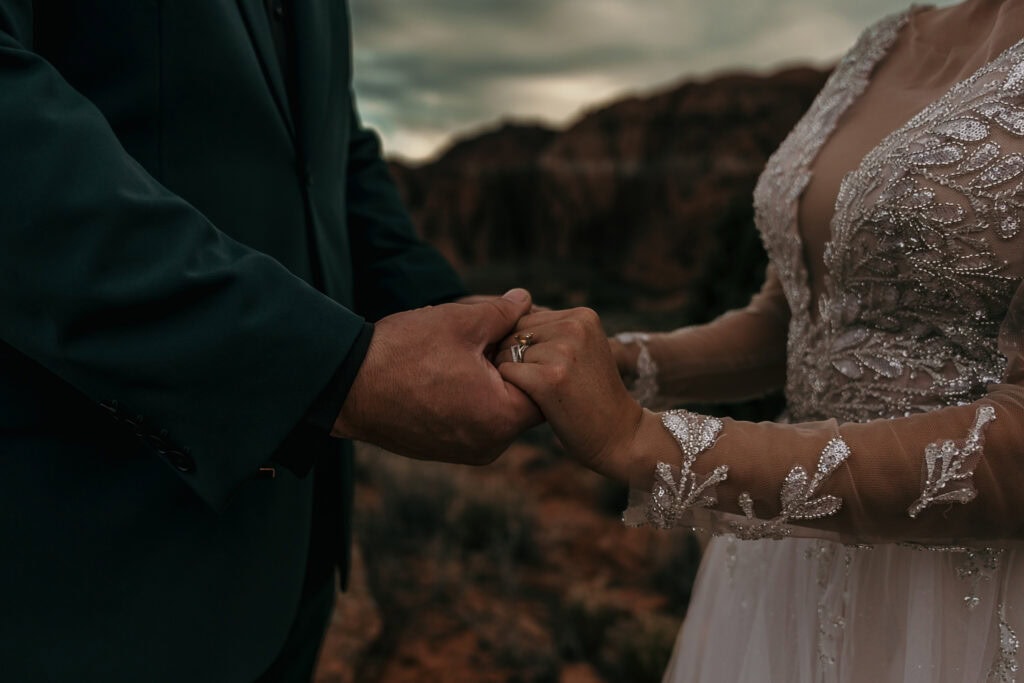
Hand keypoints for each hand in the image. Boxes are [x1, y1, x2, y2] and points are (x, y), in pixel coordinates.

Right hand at [333, 289, 542, 464]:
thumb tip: (526, 300)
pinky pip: (472, 420)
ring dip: (489, 380)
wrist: (344, 385)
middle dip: (512, 364)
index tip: (521, 328)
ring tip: (467, 349)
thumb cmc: (403, 353)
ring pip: (495, 409)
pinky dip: (469, 396)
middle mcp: (488, 445)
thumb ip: (503, 313)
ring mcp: (464, 452)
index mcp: (501, 418)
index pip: (545, 386)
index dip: (536, 351)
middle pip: (521, 399)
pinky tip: (448, 369)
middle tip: (496, 332)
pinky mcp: (442, 450)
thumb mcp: (461, 322)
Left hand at [497, 308, 642, 481]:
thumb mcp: (581, 348)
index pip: (526, 318)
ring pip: (507, 352)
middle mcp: (575, 327)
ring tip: (547, 392)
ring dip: (515, 375)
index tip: (550, 369)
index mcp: (583, 316)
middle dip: (517, 358)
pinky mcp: (549, 378)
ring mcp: (563, 351)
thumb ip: (551, 329)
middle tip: (546, 382)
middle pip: (514, 332)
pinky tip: (538, 401)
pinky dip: (512, 389)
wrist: (619, 434)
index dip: (525, 347)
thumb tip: (508, 314)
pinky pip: (507, 372)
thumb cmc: (590, 394)